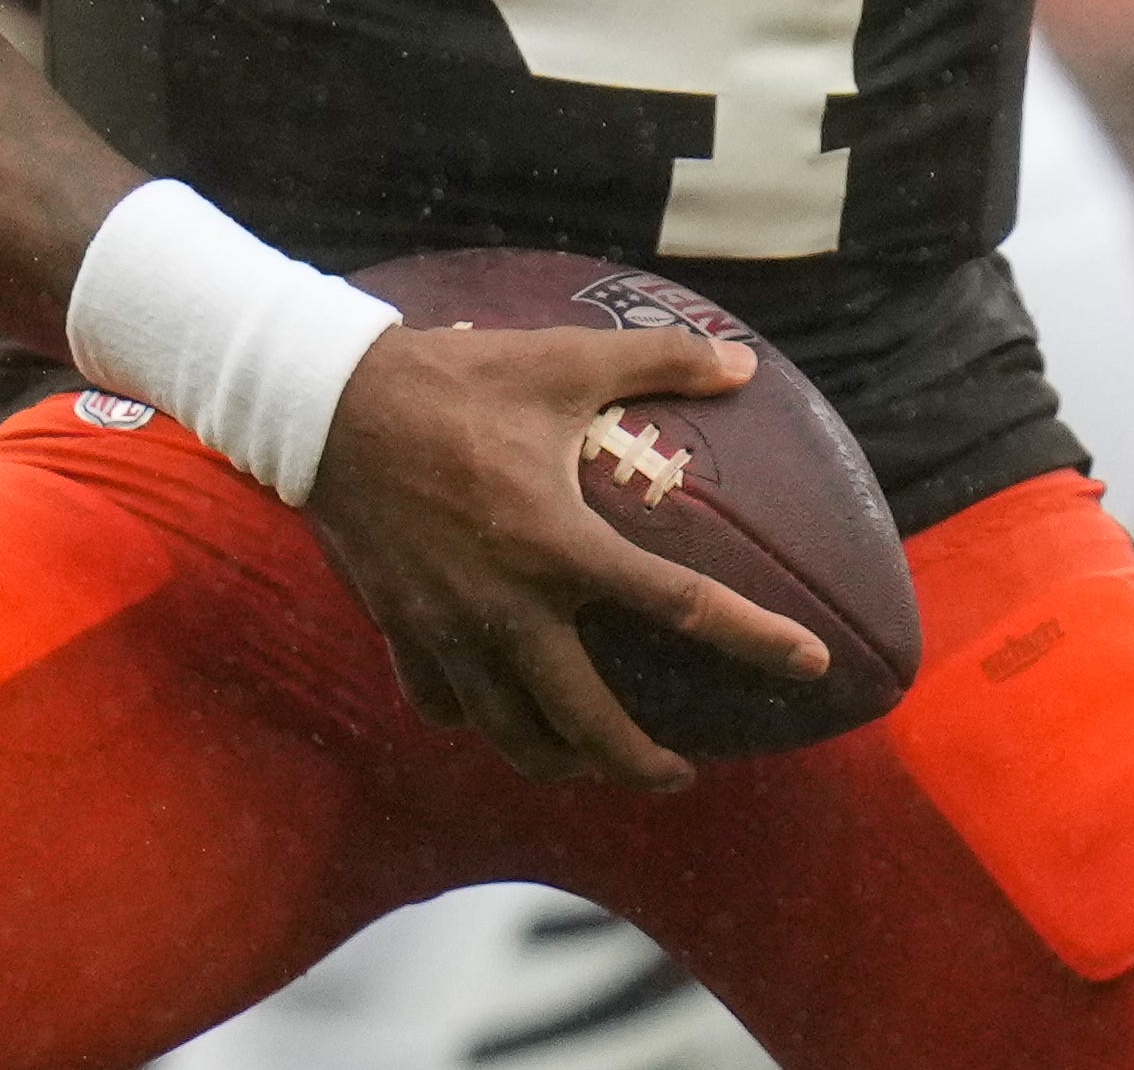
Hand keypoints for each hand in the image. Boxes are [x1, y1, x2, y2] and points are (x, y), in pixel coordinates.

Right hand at [304, 321, 828, 791]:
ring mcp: (447, 629)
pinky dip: (480, 721)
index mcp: (560, 544)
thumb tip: (742, 363)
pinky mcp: (399, 630)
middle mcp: (507, 606)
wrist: (326, 405)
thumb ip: (663, 361)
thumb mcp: (566, 358)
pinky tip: (502, 715)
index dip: (754, 638)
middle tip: (682, 776)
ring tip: (596, 766)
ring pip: (510, 734)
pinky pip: (443, 704)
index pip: (680, 606)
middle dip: (639, 766)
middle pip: (584, 722)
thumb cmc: (456, 379)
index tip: (807, 665)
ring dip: (562, 761)